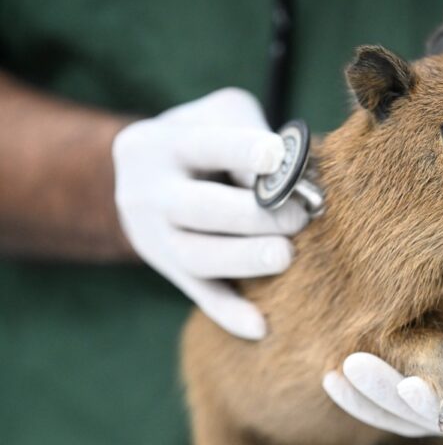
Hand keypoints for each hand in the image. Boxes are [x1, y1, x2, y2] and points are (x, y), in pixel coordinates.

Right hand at [113, 88, 307, 339]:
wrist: (144, 175)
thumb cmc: (203, 139)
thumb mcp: (219, 117)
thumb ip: (252, 135)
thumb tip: (290, 176)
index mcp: (161, 144)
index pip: (203, 144)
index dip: (241, 150)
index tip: (277, 157)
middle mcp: (148, 191)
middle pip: (196, 208)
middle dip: (251, 215)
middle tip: (298, 219)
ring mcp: (153, 236)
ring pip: (195, 256)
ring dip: (243, 260)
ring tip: (284, 257)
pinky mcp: (168, 270)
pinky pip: (199, 294)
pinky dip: (229, 313)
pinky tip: (260, 327)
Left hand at [323, 250, 442, 436]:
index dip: (438, 405)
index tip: (409, 386)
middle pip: (427, 418)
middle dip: (388, 397)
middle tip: (353, 368)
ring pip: (403, 411)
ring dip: (368, 397)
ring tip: (336, 373)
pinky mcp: (424, 369)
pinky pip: (393, 388)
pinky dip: (364, 387)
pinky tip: (334, 372)